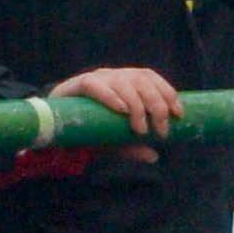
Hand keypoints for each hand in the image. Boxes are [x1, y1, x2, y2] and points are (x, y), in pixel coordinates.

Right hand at [48, 65, 179, 156]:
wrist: (55, 126)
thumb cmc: (89, 129)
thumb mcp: (113, 140)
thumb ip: (131, 146)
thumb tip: (153, 156)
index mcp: (125, 81)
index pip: (151, 77)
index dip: (167, 92)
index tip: (178, 113)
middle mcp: (113, 75)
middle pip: (141, 80)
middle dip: (156, 104)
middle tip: (160, 130)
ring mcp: (96, 78)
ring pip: (123, 82)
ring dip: (137, 105)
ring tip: (140, 128)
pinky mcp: (78, 85)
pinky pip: (95, 85)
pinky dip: (111, 96)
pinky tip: (122, 110)